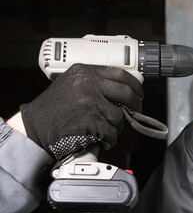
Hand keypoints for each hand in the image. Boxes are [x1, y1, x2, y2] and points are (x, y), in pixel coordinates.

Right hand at [20, 64, 142, 159]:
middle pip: (127, 94)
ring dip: (115, 126)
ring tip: (101, 128)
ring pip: (119, 117)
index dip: (135, 85)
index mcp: (85, 72)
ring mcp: (89, 104)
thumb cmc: (54, 108)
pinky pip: (112, 133)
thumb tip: (125, 90)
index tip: (139, 93)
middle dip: (135, 106)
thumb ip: (96, 84)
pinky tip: (98, 138)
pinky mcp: (91, 123)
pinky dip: (108, 139)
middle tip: (134, 112)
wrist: (34, 127)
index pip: (121, 74)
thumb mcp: (73, 85)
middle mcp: (88, 85)